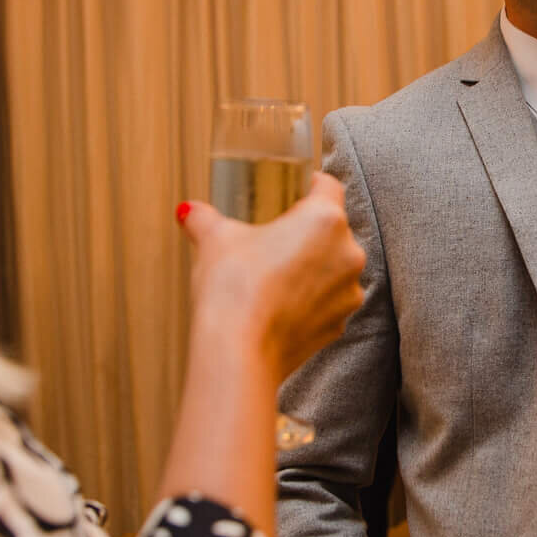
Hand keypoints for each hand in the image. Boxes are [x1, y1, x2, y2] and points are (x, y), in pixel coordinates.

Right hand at [179, 174, 364, 383]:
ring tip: (276, 271)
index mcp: (325, 220)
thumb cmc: (234, 287)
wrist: (238, 352)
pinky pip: (328, 301)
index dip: (311, 183)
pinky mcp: (339, 324)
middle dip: (307, 230)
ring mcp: (348, 293)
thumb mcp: (214, 240)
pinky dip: (310, 299)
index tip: (297, 188)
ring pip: (334, 267)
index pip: (328, 186)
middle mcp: (348, 254)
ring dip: (312, 265)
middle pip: (333, 229)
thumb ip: (203, 218)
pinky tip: (280, 302)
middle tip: (276, 234)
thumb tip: (188, 210)